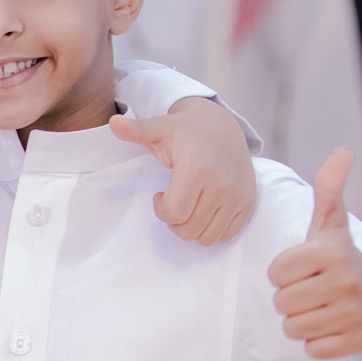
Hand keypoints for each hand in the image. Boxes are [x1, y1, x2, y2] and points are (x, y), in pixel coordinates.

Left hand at [111, 96, 255, 245]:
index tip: (160, 194)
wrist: (221, 126)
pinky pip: (226, 235)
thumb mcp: (158, 128)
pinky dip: (211, 229)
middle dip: (174, 221)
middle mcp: (221, 184)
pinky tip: (205, 208)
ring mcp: (237, 195)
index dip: (161, 210)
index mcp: (197, 169)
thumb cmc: (183, 132)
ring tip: (189, 205)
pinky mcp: (248, 202)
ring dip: (192, 228)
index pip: (174, 213)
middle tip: (174, 200)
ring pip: (206, 237)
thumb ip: (136, 130)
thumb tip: (113, 123)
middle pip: (188, 229)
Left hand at [268, 150, 361, 360]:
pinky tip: (330, 326)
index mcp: (331, 252)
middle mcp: (345, 282)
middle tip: (311, 290)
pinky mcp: (356, 342)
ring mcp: (353, 314)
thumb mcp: (330, 224)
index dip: (283, 273)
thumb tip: (343, 152)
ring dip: (300, 320)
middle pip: (281, 302)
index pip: (276, 273)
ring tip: (319, 307)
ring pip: (292, 327)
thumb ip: (328, 189)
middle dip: (290, 298)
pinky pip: (311, 349)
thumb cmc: (339, 258)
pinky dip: (316, 342)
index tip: (302, 269)